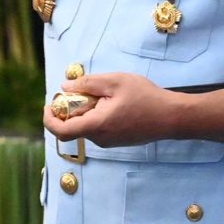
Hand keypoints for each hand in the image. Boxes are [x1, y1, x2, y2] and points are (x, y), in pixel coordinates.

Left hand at [44, 73, 185, 147]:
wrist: (174, 117)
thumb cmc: (147, 98)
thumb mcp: (117, 81)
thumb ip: (88, 83)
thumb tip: (65, 87)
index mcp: (96, 125)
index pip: (60, 130)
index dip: (48, 118)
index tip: (50, 104)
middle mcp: (100, 138)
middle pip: (74, 126)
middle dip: (73, 109)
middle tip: (86, 92)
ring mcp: (110, 142)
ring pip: (88, 127)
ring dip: (89, 112)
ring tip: (109, 96)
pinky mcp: (119, 141)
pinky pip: (101, 129)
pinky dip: (100, 117)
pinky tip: (118, 104)